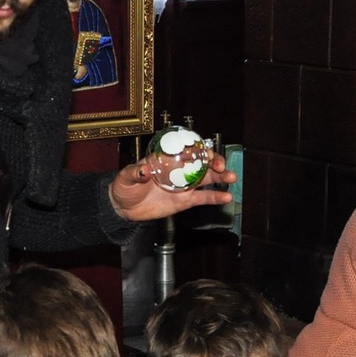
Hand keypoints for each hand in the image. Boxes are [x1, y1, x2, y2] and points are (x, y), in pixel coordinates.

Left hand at [108, 155, 234, 221]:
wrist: (124, 207)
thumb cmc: (124, 186)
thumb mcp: (127, 177)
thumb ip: (136, 172)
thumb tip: (144, 170)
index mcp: (167, 159)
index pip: (186, 150)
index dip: (199, 149)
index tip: (208, 152)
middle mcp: (179, 170)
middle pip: (201, 163)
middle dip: (215, 162)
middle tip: (222, 166)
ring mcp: (184, 186)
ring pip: (207, 179)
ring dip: (220, 177)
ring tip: (231, 177)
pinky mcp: (185, 201)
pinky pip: (203, 198)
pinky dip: (215, 197)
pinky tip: (227, 197)